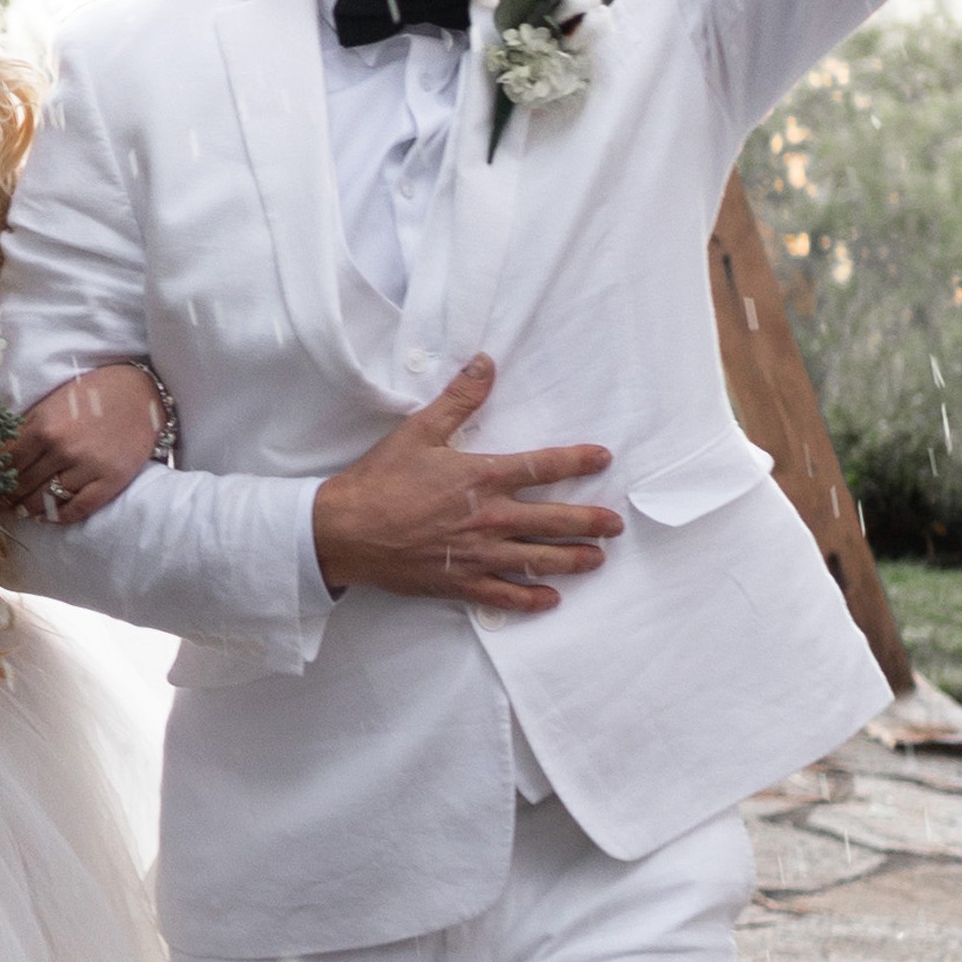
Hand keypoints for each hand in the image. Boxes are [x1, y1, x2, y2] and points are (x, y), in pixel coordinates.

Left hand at [10, 366, 162, 523]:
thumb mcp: (51, 403)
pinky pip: (77, 509)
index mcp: (44, 426)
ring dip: (28, 509)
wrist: (138, 394)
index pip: (8, 463)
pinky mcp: (109, 482)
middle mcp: (63, 449)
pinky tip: (46, 516)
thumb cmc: (91, 395)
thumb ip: (25, 427)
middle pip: (23, 484)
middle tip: (1, 502)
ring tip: (19, 511)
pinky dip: (58, 517)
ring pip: (45, 499)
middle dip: (8, 496)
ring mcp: (87, 468)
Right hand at [309, 358, 618, 612]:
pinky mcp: (460, 582)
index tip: (603, 458)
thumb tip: (485, 363)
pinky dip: (530, 599)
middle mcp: (488, 518)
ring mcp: (477, 554)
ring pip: (538, 561)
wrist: (345, 530)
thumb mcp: (418, 431)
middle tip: (616, 525)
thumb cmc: (381, 480)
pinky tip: (550, 599)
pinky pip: (505, 595)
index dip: (577, 461)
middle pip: (554, 521)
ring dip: (573, 560)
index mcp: (481, 477)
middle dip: (590, 523)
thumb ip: (458, 399)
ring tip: (597, 560)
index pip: (543, 468)